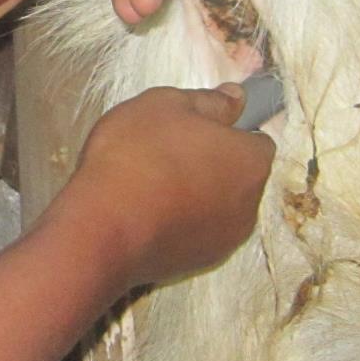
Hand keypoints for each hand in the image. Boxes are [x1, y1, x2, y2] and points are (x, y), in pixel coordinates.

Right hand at [50, 84, 274, 293]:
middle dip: (213, 165)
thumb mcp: (166, 104)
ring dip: (198, 196)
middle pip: (239, 177)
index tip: (194, 130)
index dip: (227, 132)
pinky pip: (197, 234)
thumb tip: (238, 97)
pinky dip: (182, 224)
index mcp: (250, 161)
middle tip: (168, 154)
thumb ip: (210, 101)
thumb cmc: (136, 155)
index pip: (257, 141)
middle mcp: (250, 204)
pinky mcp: (200, 263)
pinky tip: (148, 214)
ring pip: (219, 207)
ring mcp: (226, 239)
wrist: (102, 227)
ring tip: (153, 186)